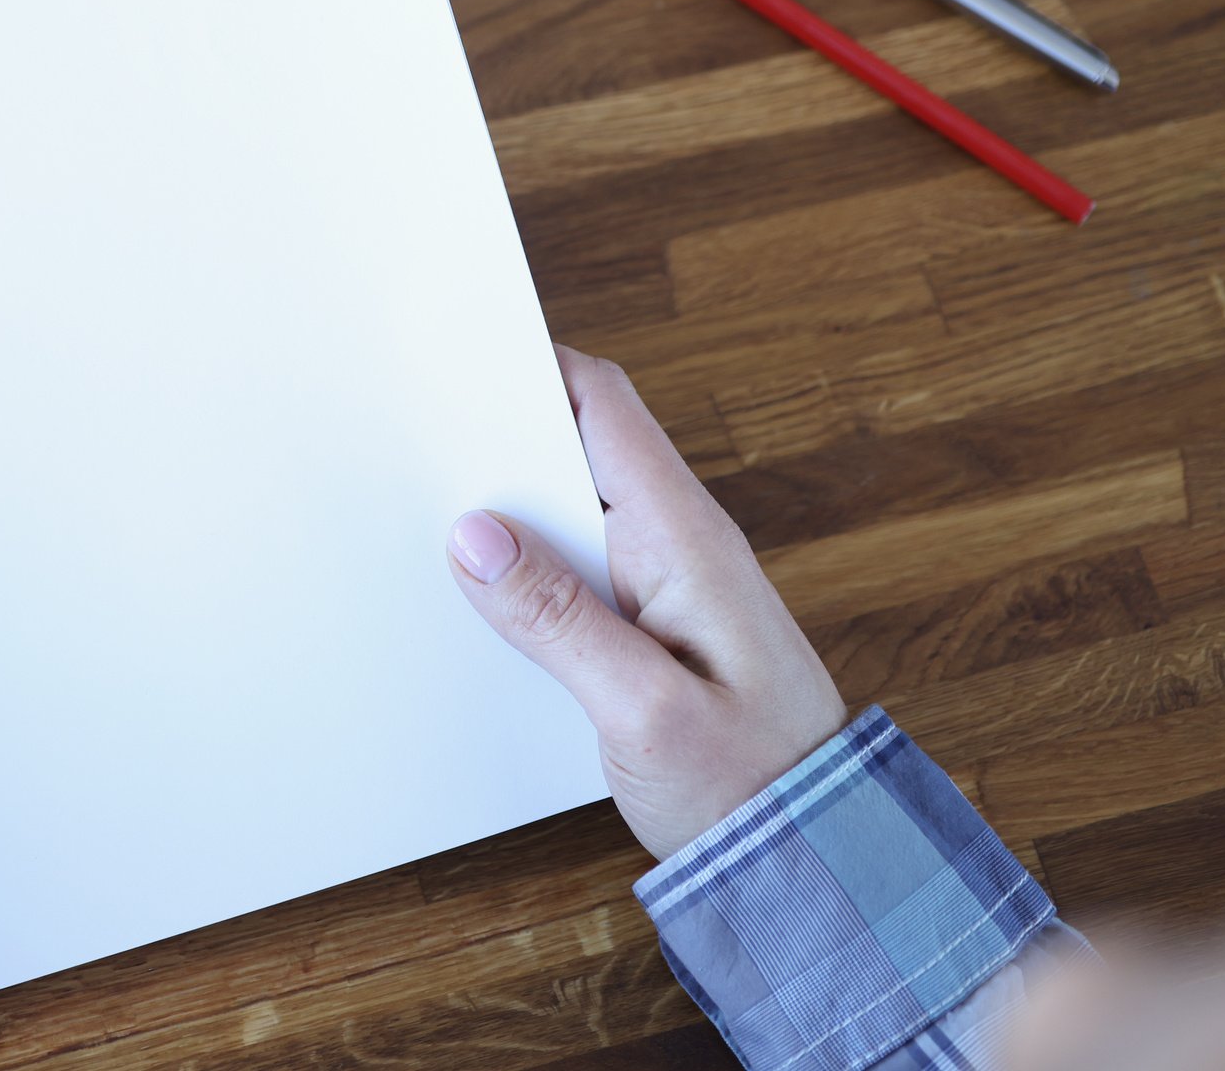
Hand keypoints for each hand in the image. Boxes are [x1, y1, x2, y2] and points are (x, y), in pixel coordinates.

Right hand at [448, 346, 845, 858]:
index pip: (602, 403)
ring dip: (503, 513)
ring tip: (424, 523)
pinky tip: (477, 602)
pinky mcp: (648, 625)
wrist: (815, 861)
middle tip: (410, 448)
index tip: (448, 362)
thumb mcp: (641, 708)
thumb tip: (473, 534)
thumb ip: (557, 620)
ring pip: (566, 511)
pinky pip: (574, 570)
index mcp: (683, 537)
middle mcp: (675, 542)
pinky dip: (523, 571)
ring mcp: (663, 582)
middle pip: (574, 446)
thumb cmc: (750, 788)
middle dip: (495, 437)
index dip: (527, 364)